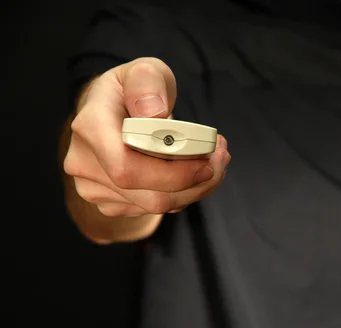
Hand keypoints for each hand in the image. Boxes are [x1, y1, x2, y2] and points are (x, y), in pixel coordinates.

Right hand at [64, 57, 230, 216]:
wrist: (113, 110)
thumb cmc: (132, 90)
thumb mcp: (144, 71)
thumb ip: (147, 84)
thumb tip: (154, 113)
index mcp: (90, 128)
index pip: (127, 169)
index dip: (172, 175)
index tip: (206, 161)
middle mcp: (85, 163)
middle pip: (149, 195)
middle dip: (195, 183)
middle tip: (221, 158)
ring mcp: (96, 187)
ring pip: (156, 206)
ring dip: (195, 189)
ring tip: (215, 162)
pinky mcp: (111, 202)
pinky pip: (155, 209)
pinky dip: (183, 194)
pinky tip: (194, 172)